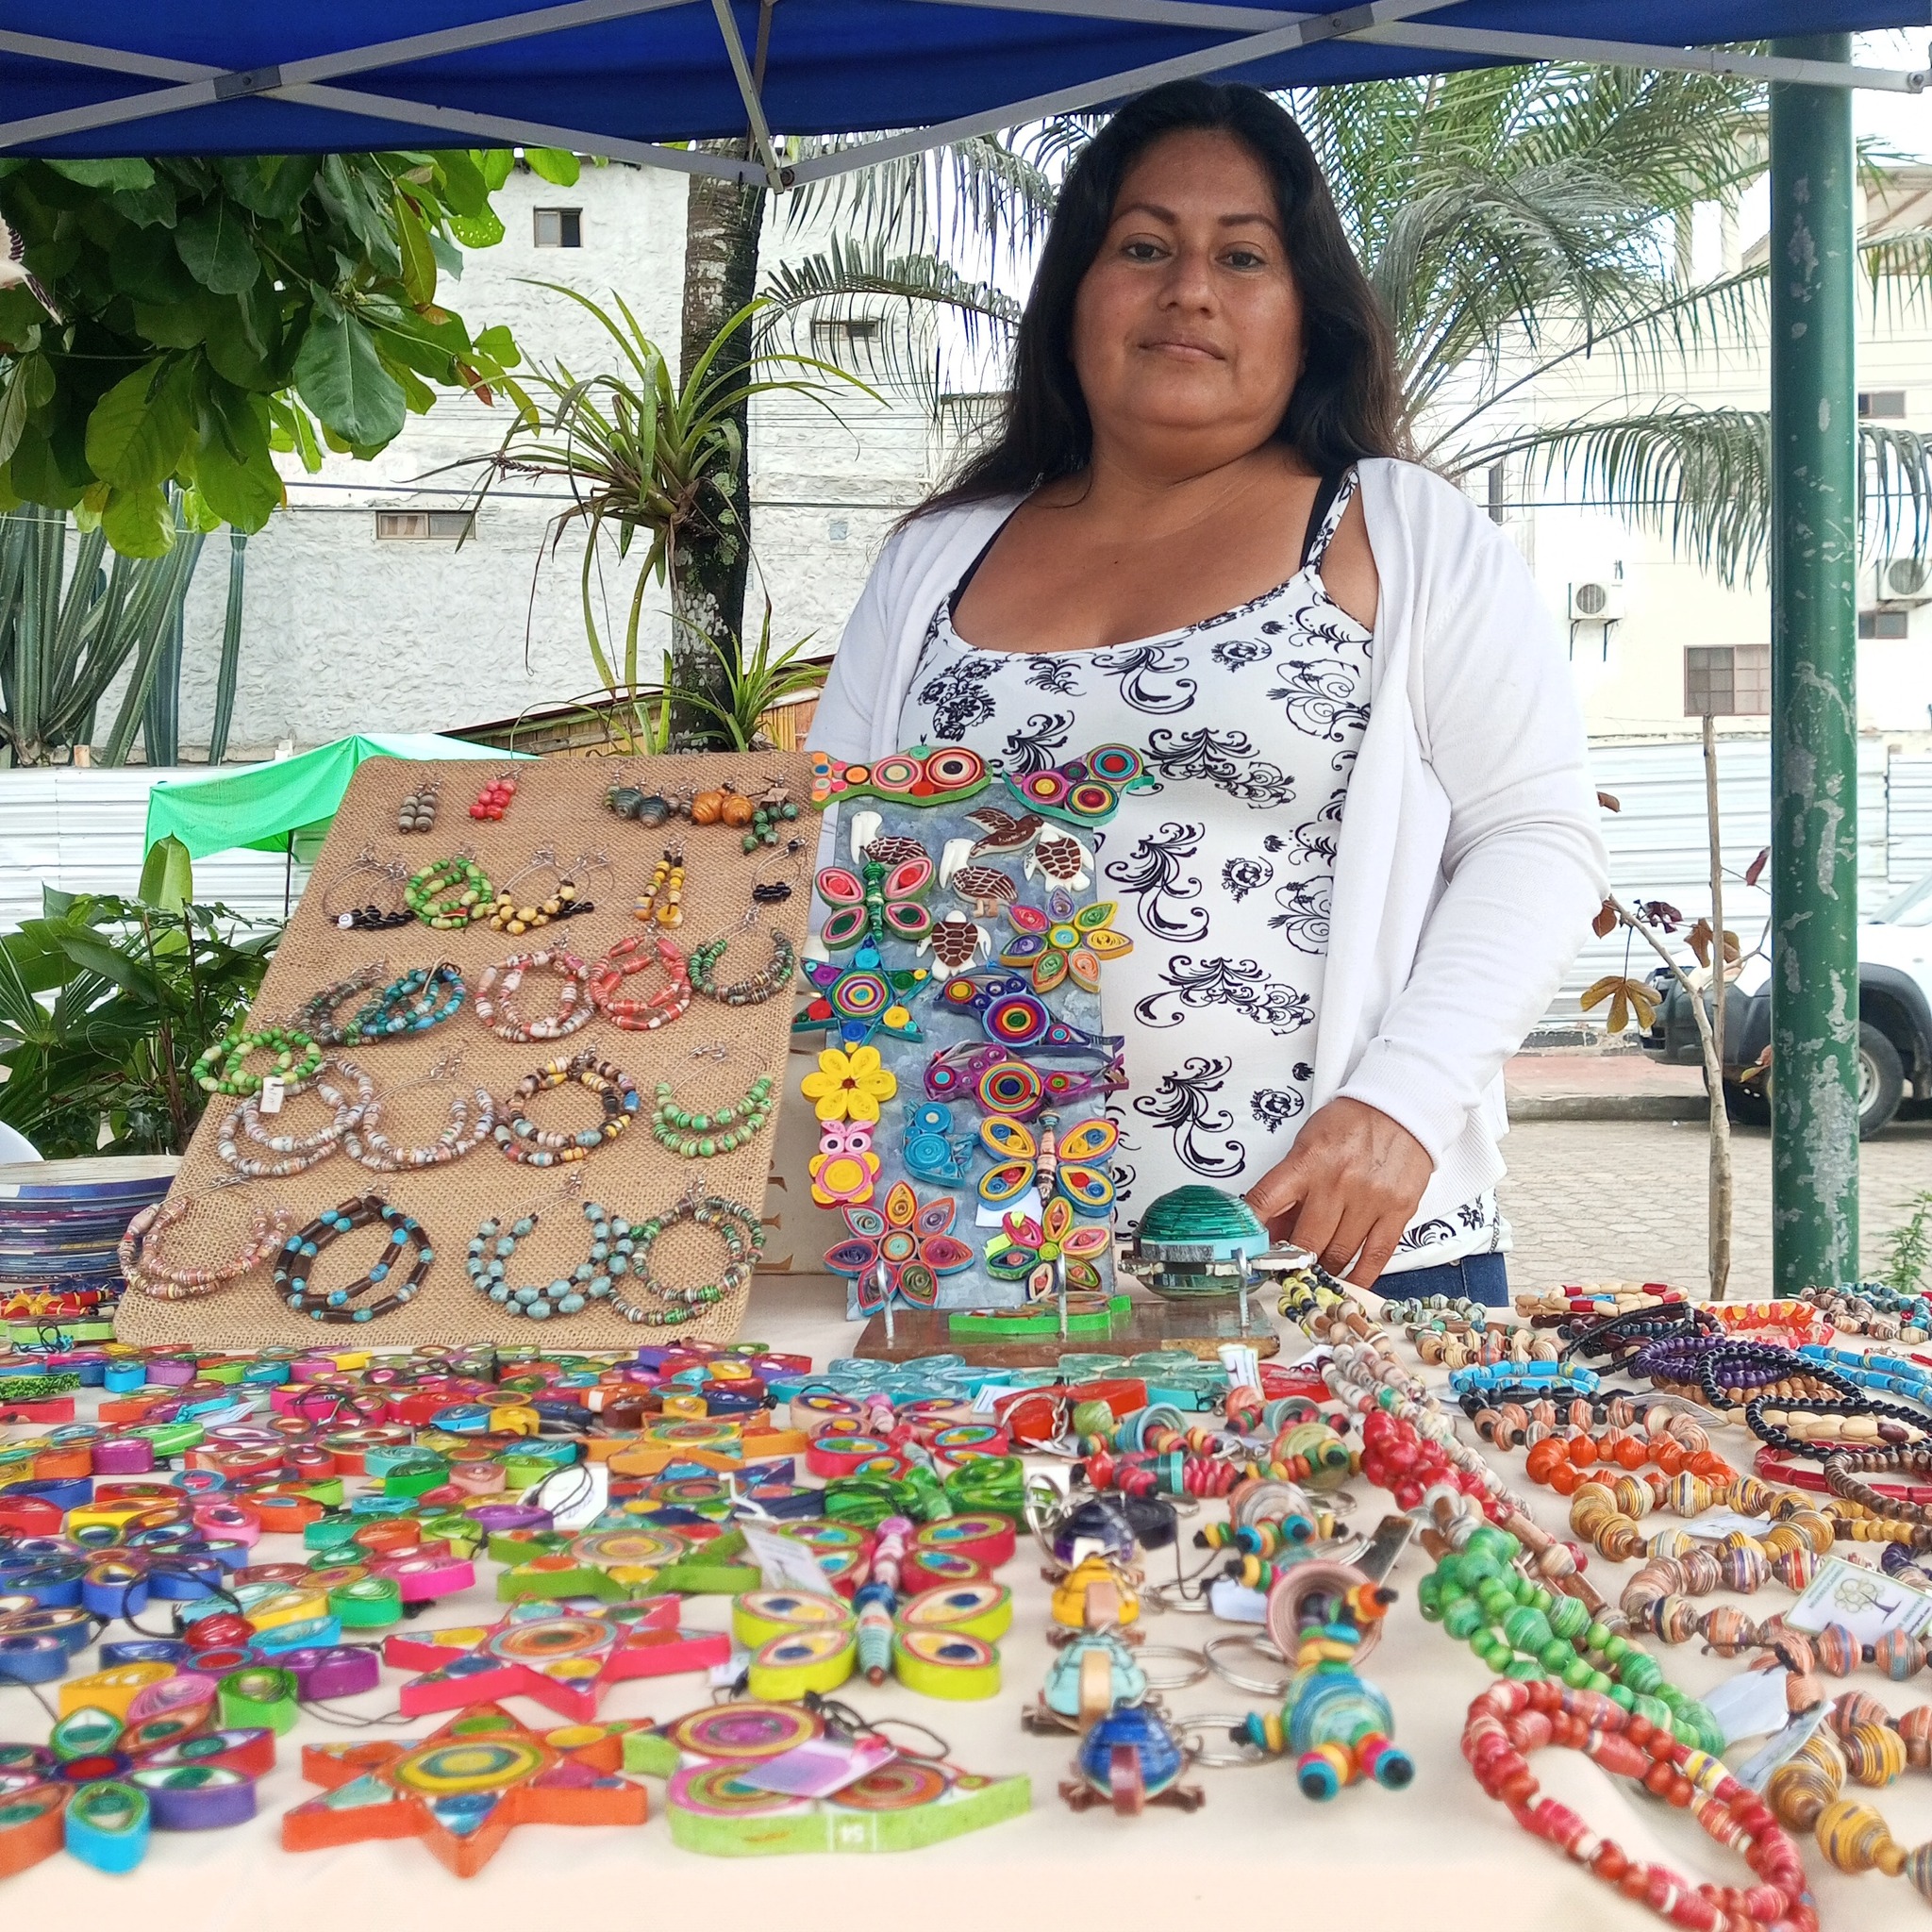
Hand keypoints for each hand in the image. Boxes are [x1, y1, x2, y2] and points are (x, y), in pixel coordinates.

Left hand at [1243, 1097, 1432, 1287]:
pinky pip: (1376, 1256)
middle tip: (1285, 1271)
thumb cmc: (1349, 1125)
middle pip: (1306, 1240)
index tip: (1246, 1252)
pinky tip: (1346, 1285)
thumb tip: (1271, 1232)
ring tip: (1314, 1274)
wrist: (1401, 1107)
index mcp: (1307, 1161)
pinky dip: (1359, 1277)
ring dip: (1322, 1270)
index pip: (1266, 1202)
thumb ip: (1289, 1189)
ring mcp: (1370, 1198)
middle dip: (1292, 1262)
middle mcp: (1338, 1182)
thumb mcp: (1307, 1146)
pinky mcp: (1398, 1210)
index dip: (1252, 1233)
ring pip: (1339, 1253)